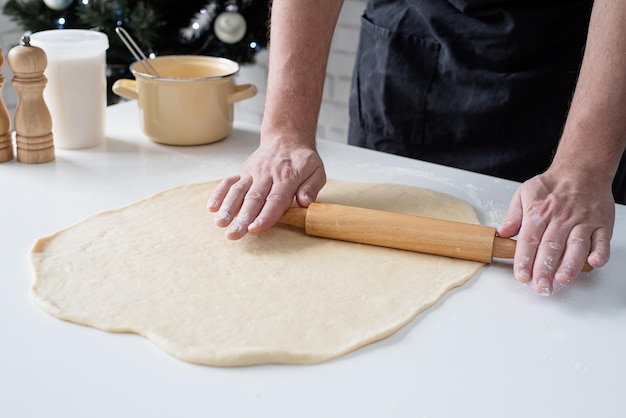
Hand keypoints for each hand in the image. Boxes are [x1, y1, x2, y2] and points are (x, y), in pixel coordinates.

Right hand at [207, 140, 325, 239]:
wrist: (287, 139)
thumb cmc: (302, 160)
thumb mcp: (317, 171)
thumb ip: (311, 188)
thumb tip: (305, 203)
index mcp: (287, 177)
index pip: (275, 199)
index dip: (265, 215)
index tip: (255, 228)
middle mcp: (267, 175)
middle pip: (253, 198)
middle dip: (242, 218)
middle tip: (233, 234)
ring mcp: (252, 173)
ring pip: (238, 191)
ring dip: (228, 208)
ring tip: (220, 223)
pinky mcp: (243, 172)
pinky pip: (229, 182)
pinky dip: (219, 194)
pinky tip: (212, 207)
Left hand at [497, 168, 614, 294]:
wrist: (581, 169)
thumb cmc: (551, 185)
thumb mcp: (524, 193)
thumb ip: (513, 215)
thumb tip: (503, 232)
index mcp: (540, 212)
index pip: (529, 239)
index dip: (524, 259)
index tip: (522, 275)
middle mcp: (561, 218)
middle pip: (551, 246)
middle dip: (545, 269)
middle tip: (541, 287)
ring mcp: (583, 221)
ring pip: (576, 245)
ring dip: (570, 265)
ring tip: (562, 280)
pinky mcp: (602, 224)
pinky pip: (602, 240)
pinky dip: (599, 252)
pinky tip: (594, 263)